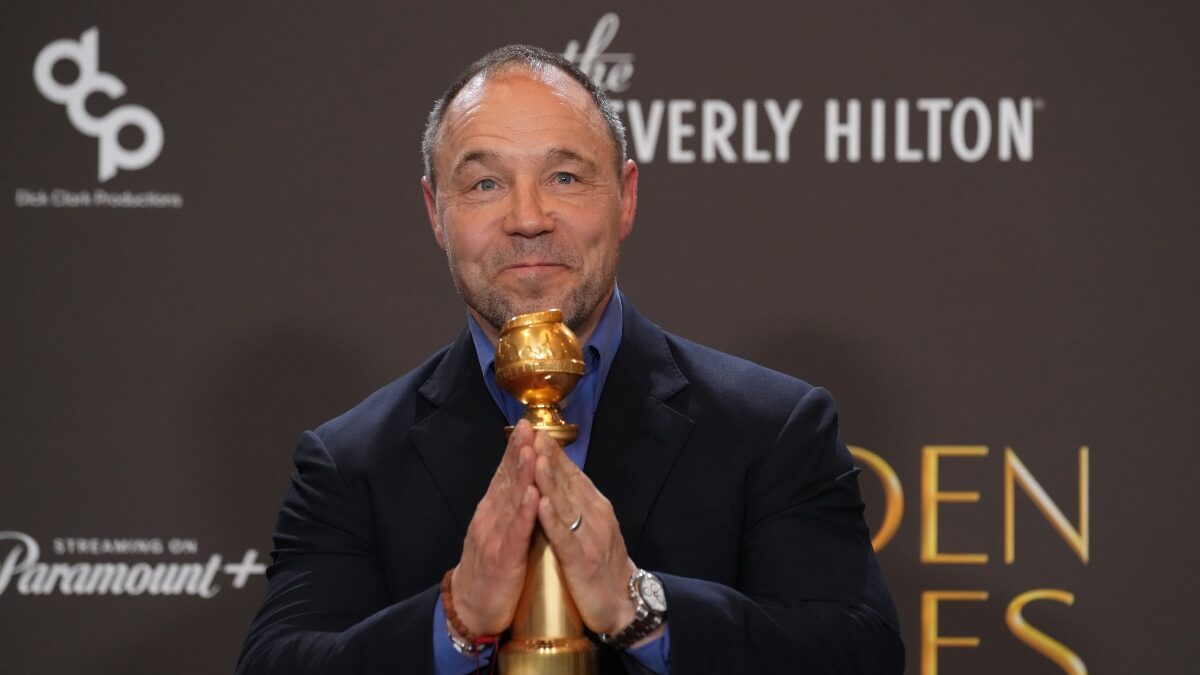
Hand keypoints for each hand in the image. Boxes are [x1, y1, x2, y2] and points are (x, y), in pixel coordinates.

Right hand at [450, 420, 539, 635]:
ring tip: (531, 450)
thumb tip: (521, 480)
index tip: (527, 426)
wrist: (471, 609)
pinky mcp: (502, 559)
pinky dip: (523, 513)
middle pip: (506, 481)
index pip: (504, 475)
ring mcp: (494, 538)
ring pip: (510, 501)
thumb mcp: (497, 532)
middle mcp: (490, 519)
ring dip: (521, 475)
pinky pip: (515, 533)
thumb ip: (508, 507)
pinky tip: (531, 495)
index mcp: (491, 512)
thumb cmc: (490, 570)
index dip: (515, 450)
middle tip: (528, 427)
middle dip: (518, 452)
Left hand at [532, 430, 639, 635]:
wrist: (623, 604)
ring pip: (566, 503)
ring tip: (534, 459)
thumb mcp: (593, 527)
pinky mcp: (582, 561)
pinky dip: (552, 519)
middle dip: (550, 458)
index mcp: (596, 507)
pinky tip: (540, 503)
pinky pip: (565, 537)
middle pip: (569, 482)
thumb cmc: (603, 565)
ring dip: (550, 480)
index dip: (555, 453)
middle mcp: (596, 516)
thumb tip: (561, 476)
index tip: (537, 432)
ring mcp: (590, 537)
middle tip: (533, 434)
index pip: (573, 474)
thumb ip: (578, 503)